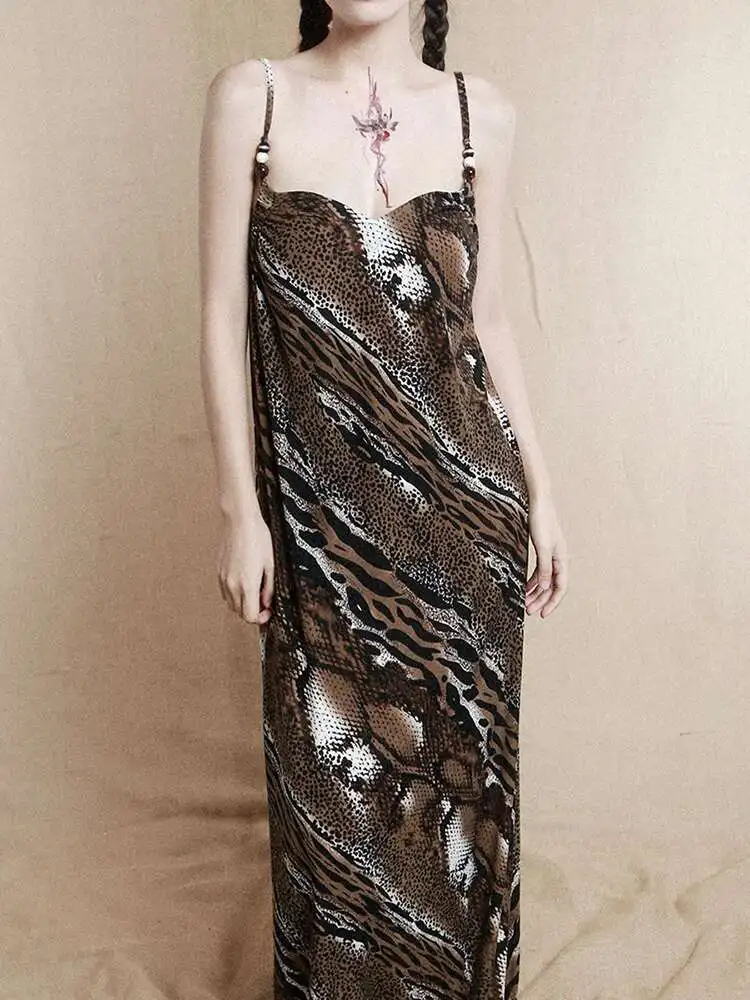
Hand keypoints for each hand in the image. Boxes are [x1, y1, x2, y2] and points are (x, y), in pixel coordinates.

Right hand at [217, 508, 274, 624]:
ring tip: (254, 591)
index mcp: (247, 584)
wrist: (240, 521)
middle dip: (252, 612)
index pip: (249, 616)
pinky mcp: (218, 572)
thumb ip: (269, 587)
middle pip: (239, 613)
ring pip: (231, 604)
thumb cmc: (258, 537)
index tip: (267, 611)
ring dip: (242, 604)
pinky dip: (234, 594)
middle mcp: (232, 585)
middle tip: (263, 602)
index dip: (260, 618)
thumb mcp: (271, 564)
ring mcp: (223, 578)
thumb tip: (267, 602)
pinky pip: (225, 592)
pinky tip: (244, 583)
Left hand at [525, 491, 567, 618]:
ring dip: (535, 592)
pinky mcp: (542, 551)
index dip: (553, 602)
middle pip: (552, 586)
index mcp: (562, 559)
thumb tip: (547, 587)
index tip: (543, 614)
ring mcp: (550, 555)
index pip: (560, 587)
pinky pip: (539, 571)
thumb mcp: (542, 547)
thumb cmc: (542, 521)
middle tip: (529, 611)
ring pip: (545, 580)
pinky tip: (524, 587)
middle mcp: (558, 559)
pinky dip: (532, 581)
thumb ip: (545, 568)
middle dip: (541, 600)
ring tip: (525, 602)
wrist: (538, 502)